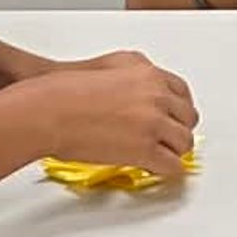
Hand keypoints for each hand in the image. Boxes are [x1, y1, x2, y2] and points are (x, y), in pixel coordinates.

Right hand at [7, 53, 197, 178]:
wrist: (48, 111)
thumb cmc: (65, 91)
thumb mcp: (109, 66)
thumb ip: (135, 74)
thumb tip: (145, 88)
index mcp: (148, 74)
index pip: (182, 93)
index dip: (177, 110)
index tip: (174, 119)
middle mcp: (156, 95)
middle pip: (188, 118)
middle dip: (176, 130)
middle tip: (166, 140)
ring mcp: (153, 122)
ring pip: (184, 142)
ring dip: (173, 151)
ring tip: (160, 156)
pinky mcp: (145, 148)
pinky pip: (172, 166)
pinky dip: (167, 170)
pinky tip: (156, 169)